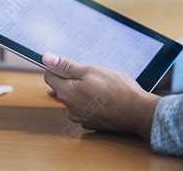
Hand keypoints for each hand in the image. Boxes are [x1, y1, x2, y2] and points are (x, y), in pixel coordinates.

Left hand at [42, 52, 160, 140]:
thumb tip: (46, 58)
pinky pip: (86, 108)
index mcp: (67, 93)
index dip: (58, 66)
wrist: (137, 112)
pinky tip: (106, 96)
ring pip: (76, 98)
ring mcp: (81, 118)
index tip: (71, 61)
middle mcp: (69, 109)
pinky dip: (93, 101)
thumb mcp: (91, 71)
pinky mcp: (92, 123)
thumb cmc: (116, 89)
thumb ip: (67, 66)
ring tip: (103, 83)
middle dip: (74, 78)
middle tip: (92, 71)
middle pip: (64, 88)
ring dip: (84, 90)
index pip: (50, 76)